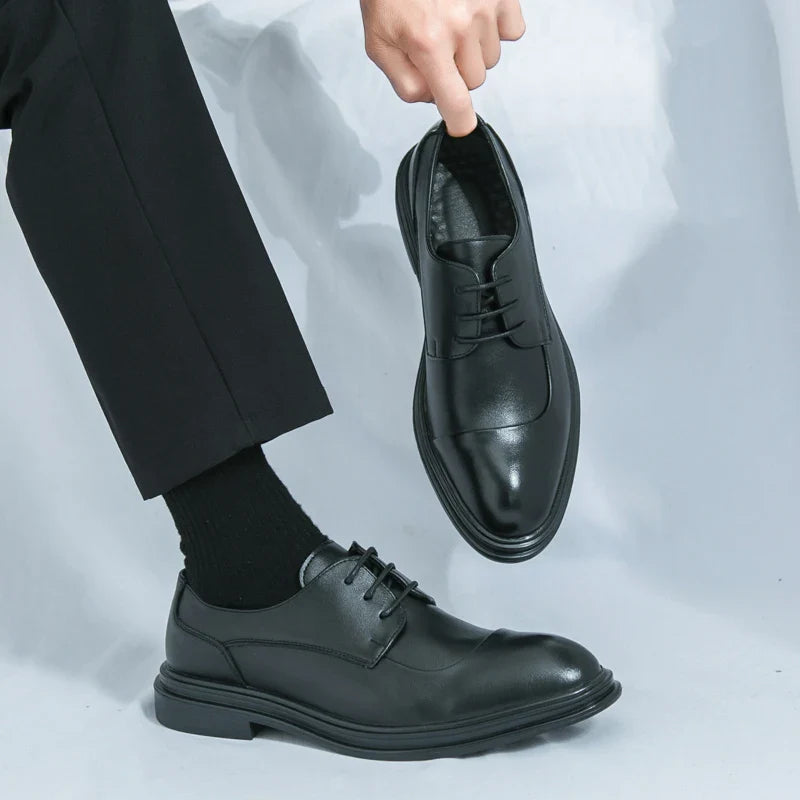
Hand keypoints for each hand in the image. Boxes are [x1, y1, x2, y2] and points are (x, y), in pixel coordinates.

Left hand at [360, 0, 525, 135]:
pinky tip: (475, 14)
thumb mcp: (379, 43)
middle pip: (474, 80)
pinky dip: (497, 28)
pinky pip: (512, 31)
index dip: (460, 122)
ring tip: (452, 23)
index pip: (456, 102)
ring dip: (474, 49)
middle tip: (438, 46)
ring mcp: (485, 6)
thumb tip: (432, 99)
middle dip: (457, 72)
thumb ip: (404, 82)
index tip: (461, 126)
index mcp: (428, 43)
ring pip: (491, 58)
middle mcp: (460, 25)